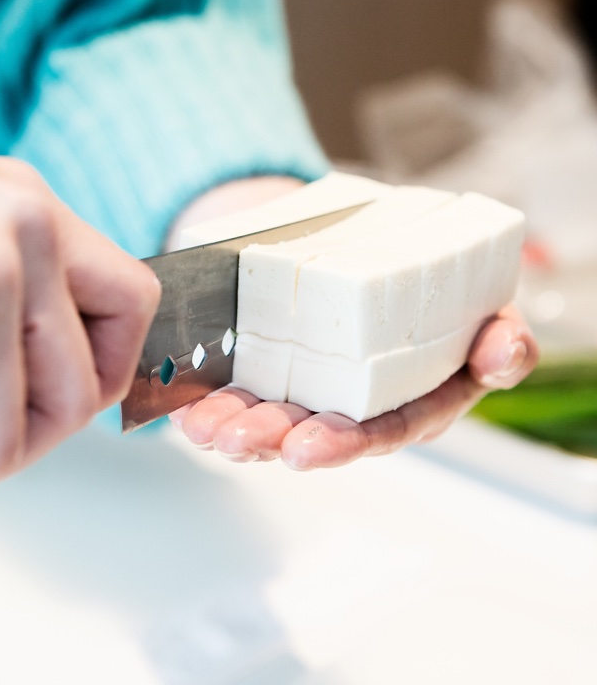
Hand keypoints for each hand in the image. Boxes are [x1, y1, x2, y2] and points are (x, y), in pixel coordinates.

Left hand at [171, 303, 538, 468]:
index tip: (305, 448)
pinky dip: (204, 396)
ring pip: (263, 414)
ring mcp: (301, 384)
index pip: (376, 432)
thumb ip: (498, 339)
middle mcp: (347, 401)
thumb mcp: (475, 309)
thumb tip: (503, 351)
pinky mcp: (264, 362)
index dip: (341, 444)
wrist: (364, 238)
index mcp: (402, 399)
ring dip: (229, 423)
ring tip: (202, 424)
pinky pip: (231, 385)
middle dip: (269, 437)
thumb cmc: (423, 284)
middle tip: (235, 437)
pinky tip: (183, 402)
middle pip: (307, 431)